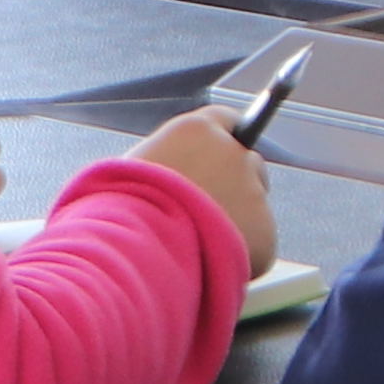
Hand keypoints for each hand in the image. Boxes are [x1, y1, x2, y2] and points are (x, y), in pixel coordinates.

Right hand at [124, 109, 281, 271]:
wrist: (135, 252)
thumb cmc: (119, 212)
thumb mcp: (135, 170)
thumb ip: (169, 161)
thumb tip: (176, 173)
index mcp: (197, 131)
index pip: (226, 121)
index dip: (223, 142)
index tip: (221, 157)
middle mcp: (232, 153)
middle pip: (247, 162)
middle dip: (235, 183)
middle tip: (206, 212)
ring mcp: (253, 191)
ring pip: (254, 205)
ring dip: (237, 220)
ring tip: (198, 242)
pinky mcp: (264, 231)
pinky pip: (258, 243)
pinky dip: (242, 253)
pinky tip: (210, 262)